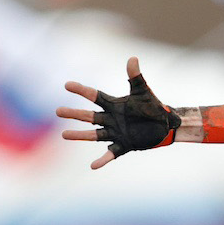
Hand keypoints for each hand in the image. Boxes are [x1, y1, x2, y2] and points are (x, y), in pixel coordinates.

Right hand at [57, 57, 179, 168]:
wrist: (166, 124)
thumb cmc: (153, 107)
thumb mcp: (143, 91)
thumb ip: (136, 77)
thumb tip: (132, 58)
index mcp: (114, 105)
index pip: (95, 96)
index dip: (81, 90)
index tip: (67, 85)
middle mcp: (111, 119)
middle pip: (89, 116)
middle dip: (74, 114)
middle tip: (57, 111)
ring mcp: (116, 133)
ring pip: (94, 135)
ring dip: (80, 135)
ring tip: (64, 135)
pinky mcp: (124, 146)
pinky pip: (111, 154)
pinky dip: (102, 160)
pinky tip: (93, 166)